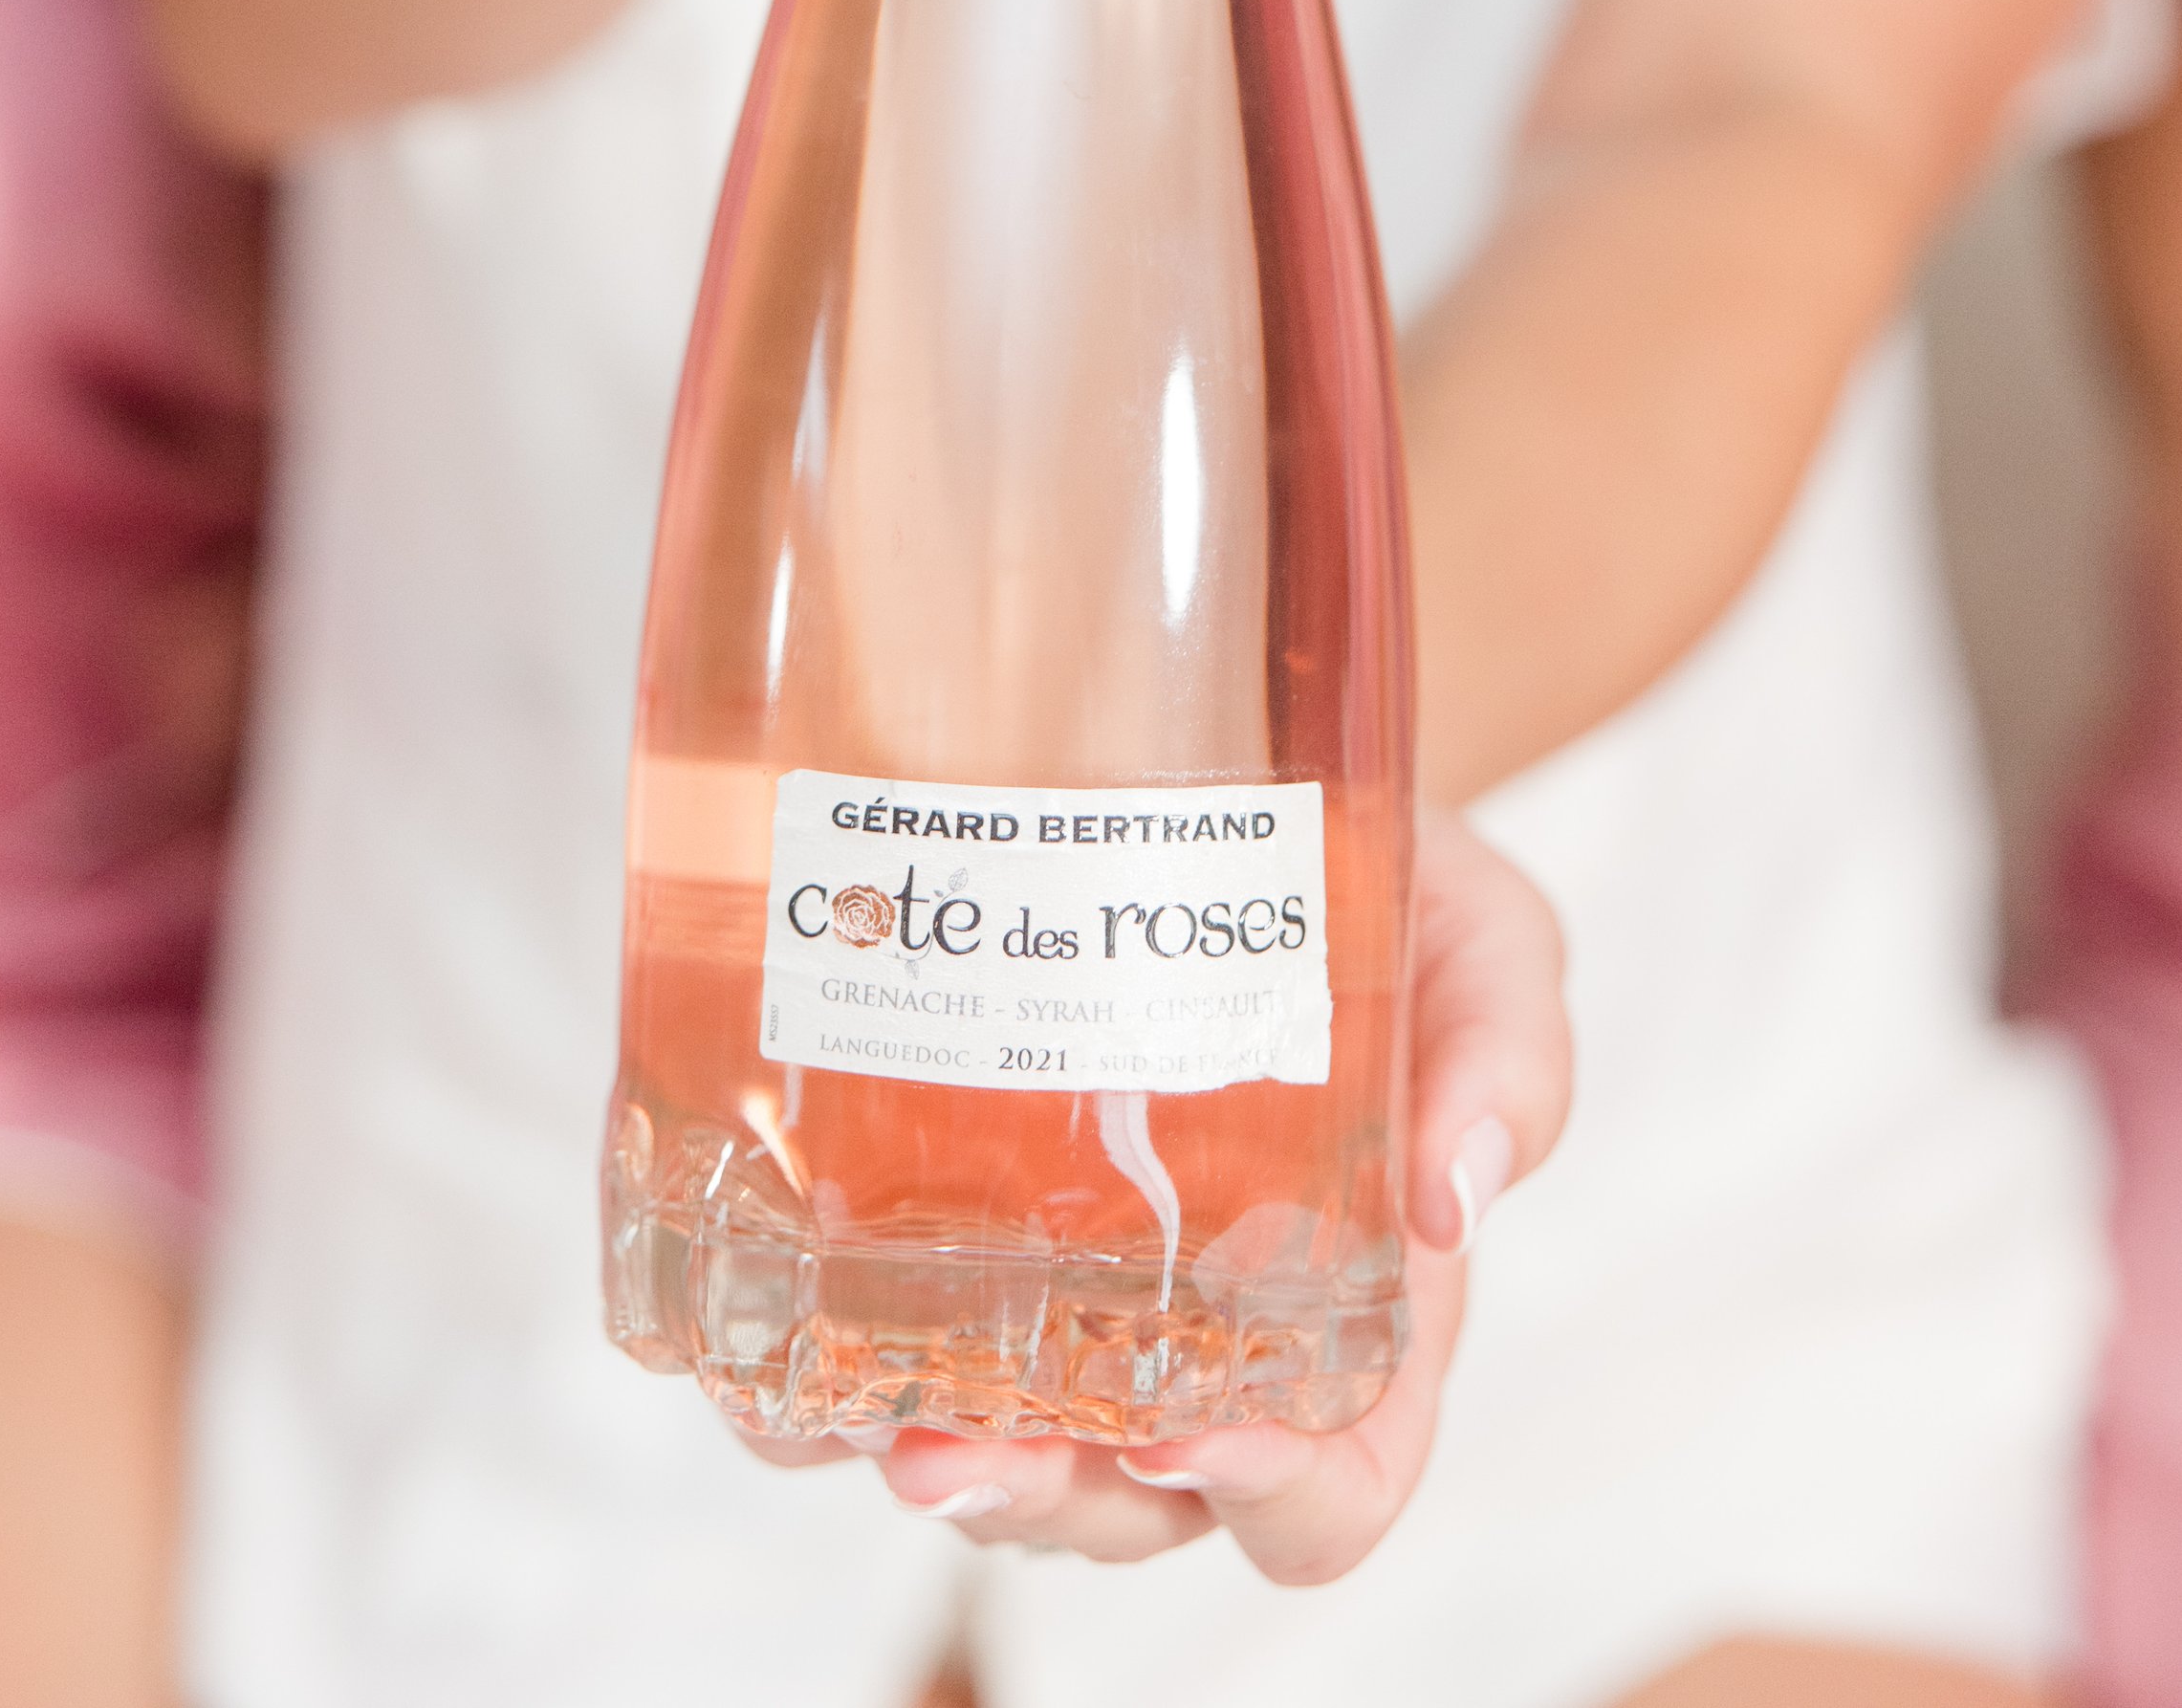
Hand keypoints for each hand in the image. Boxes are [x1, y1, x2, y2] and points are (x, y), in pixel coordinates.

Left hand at [744, 808, 1570, 1586]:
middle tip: (961, 1446)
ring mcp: (1048, 1298)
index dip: (1276, 1495)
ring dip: (929, 1463)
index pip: (1332, 1482)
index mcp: (1345, 1306)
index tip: (1198, 1433)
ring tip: (864, 1414)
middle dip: (1046, 1503)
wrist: (1198, 768)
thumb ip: (1506, 1040)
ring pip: (990, 1463)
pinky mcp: (924, 1232)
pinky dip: (803, 1397)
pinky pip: (851, 1371)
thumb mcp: (1471, 928)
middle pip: (1131, 1505)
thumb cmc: (1356, 879)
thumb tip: (1465, 1191)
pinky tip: (767, 1361)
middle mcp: (1190, 1335)